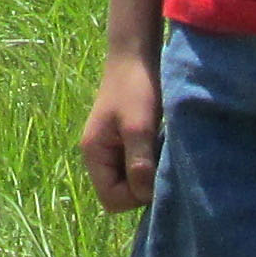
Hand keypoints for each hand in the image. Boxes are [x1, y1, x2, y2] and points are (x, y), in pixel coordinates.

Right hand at [78, 50, 162, 212]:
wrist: (136, 55)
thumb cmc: (135, 88)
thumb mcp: (139, 126)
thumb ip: (139, 162)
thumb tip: (144, 195)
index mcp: (94, 154)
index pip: (111, 200)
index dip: (135, 195)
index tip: (153, 173)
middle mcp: (99, 157)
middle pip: (119, 195)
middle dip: (142, 188)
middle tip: (160, 165)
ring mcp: (112, 150)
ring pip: (130, 183)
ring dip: (148, 176)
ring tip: (161, 154)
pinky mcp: (125, 143)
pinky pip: (136, 169)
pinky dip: (150, 165)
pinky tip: (161, 149)